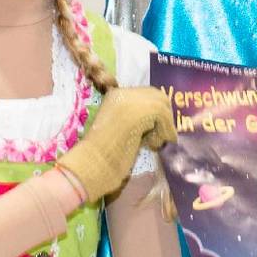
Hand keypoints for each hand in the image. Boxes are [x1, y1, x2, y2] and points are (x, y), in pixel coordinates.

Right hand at [57, 86, 175, 202]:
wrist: (91, 163)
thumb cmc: (102, 155)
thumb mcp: (120, 128)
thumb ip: (135, 118)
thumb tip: (157, 120)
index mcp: (115, 95)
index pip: (146, 93)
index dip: (155, 111)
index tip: (155, 129)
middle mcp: (123, 92)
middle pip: (157, 95)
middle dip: (163, 115)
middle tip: (161, 136)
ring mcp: (131, 100)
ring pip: (162, 105)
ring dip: (164, 125)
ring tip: (155, 143)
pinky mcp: (140, 110)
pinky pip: (163, 115)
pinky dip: (165, 131)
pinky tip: (154, 145)